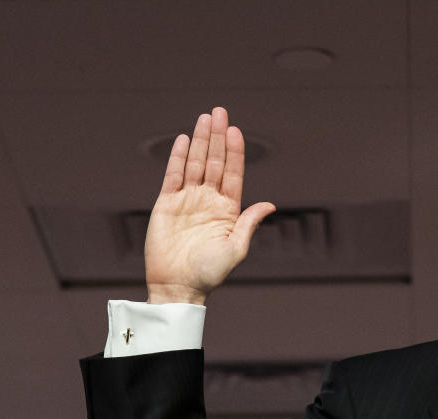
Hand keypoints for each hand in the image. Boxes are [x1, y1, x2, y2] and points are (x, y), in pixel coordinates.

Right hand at [144, 107, 275, 304]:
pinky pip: (173, 176)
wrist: (178, 286)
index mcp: (228, 210)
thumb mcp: (236, 249)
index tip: (235, 131)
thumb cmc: (210, 274)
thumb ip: (249, 224)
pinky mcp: (167, 204)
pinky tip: (182, 139)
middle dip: (217, 137)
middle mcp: (209, 200)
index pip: (232, 173)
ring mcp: (187, 200)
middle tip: (219, 112)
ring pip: (194, 164)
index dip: (234, 152)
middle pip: (213, 162)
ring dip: (199, 140)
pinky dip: (177, 157)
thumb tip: (270, 204)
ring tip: (204, 118)